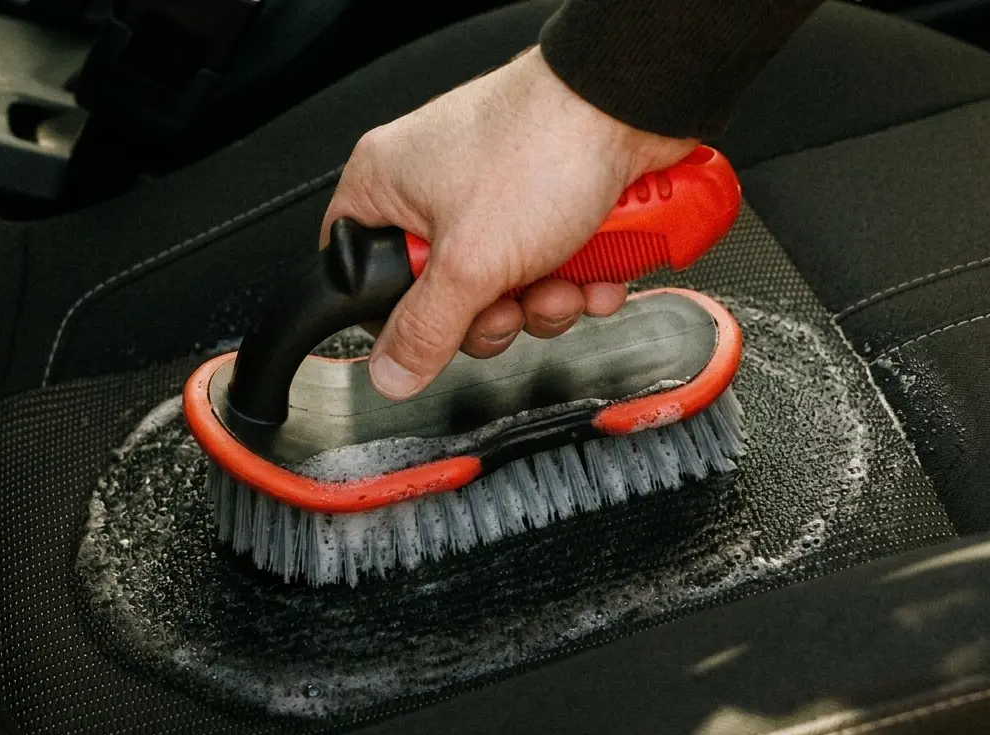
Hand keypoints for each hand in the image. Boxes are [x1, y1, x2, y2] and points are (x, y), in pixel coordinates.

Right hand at [322, 47, 697, 399]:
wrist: (632, 107)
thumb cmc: (547, 143)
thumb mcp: (471, 262)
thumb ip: (426, 328)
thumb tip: (390, 371)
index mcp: (387, 186)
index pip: (357, 271)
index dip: (394, 316)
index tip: (434, 330)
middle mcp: (433, 187)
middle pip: (441, 297)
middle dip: (492, 315)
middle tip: (510, 304)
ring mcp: (493, 195)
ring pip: (503, 289)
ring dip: (544, 302)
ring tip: (565, 281)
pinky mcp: (545, 202)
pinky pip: (547, 268)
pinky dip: (576, 280)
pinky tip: (595, 272)